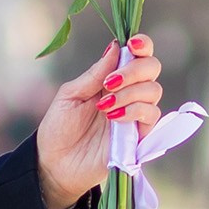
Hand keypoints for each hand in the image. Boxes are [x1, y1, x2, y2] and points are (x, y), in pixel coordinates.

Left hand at [35, 36, 161, 208]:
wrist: (55, 163)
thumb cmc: (59, 128)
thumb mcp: (71, 95)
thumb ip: (95, 74)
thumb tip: (116, 46)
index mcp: (112, 78)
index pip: (138, 55)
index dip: (142, 44)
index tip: (131, 44)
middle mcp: (129, 92)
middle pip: (152, 68)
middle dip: (134, 70)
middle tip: (110, 83)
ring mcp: (135, 114)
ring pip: (153, 91)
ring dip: (129, 93)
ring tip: (104, 106)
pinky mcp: (139, 136)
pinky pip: (151, 116)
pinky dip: (134, 111)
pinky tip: (113, 117)